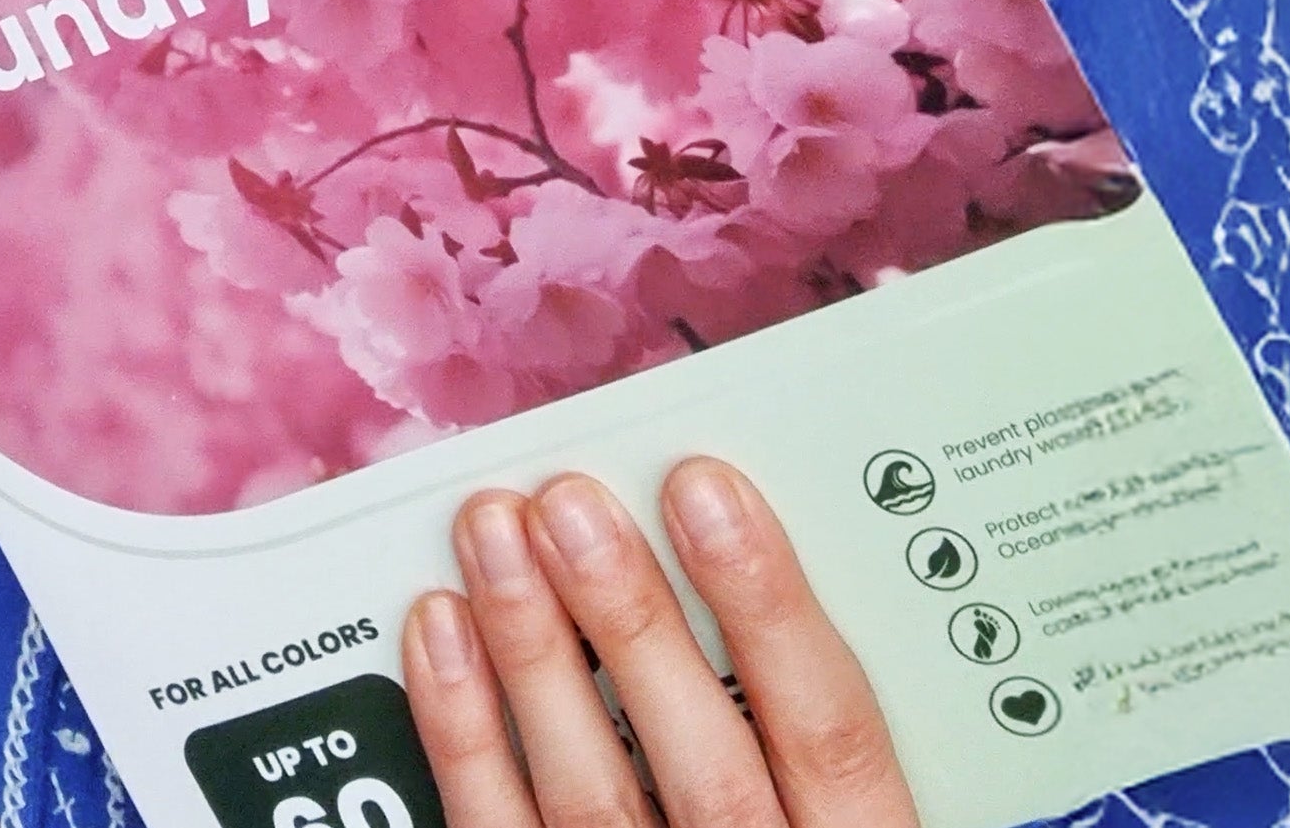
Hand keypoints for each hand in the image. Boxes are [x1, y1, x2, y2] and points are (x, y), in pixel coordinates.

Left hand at [405, 462, 920, 827]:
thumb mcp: (847, 820)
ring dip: (531, 654)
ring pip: (590, 797)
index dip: (767, 606)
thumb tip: (738, 555)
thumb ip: (804, 722)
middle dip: (630, 622)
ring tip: (496, 534)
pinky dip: (462, 734)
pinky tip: (441, 635)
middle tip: (572, 505)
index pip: (830, 735)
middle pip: (701, 764)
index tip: (707, 493)